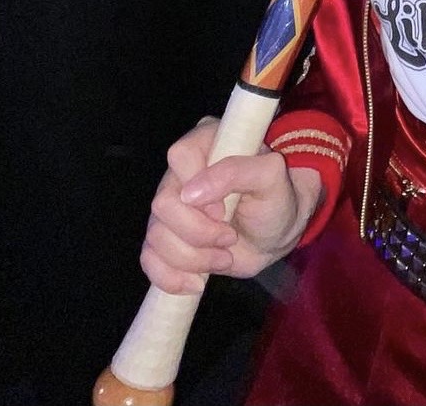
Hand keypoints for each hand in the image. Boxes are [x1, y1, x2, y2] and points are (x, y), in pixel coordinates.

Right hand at [140, 117, 322, 294]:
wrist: (275, 236)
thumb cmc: (276, 199)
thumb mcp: (271, 178)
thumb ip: (237, 171)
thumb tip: (191, 192)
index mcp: (206, 143)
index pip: (180, 156)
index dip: (199, 188)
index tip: (224, 210)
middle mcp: (181, 173)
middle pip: (162, 203)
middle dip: (198, 232)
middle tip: (229, 238)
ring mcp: (170, 206)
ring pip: (155, 234)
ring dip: (192, 257)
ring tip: (225, 257)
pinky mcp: (165, 237)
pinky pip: (148, 259)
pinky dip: (170, 277)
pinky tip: (196, 282)